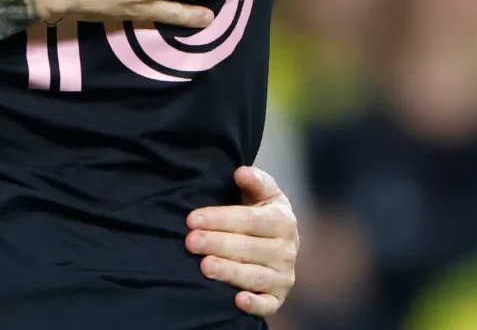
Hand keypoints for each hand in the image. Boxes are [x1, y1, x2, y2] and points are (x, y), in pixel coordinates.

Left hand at [187, 166, 298, 317]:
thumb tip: (241, 172)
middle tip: (190, 242)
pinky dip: (255, 304)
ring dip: (229, 272)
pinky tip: (237, 300)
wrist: (280, 243)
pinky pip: (268, 304)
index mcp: (282, 220)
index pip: (249, 219)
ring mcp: (283, 276)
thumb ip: (255, 180)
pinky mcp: (277, 297)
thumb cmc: (263, 213)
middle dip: (217, 244)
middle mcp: (287, 250)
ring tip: (204, 267)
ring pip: (254, 275)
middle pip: (248, 248)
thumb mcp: (264, 193)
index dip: (220, 219)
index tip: (192, 218)